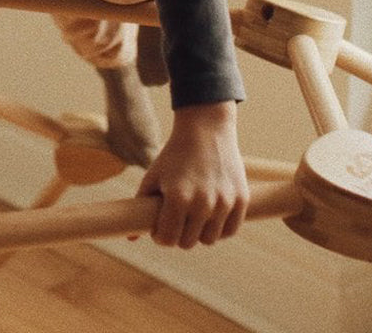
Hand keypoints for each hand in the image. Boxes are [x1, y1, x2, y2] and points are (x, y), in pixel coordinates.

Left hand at [137, 100, 247, 247]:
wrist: (206, 129)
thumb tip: (130, 239)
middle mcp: (202, 203)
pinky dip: (219, 229)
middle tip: (176, 220)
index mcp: (178, 198)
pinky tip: (210, 217)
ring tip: (193, 217)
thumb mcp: (153, 175)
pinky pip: (229, 230)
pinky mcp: (241, 199)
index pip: (167, 239)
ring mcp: (224, 202)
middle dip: (178, 235)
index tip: (159, 228)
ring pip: (209, 240)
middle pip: (187, 243)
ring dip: (199, 233)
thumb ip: (141, 205)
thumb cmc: (175, 153)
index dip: (160, 237)